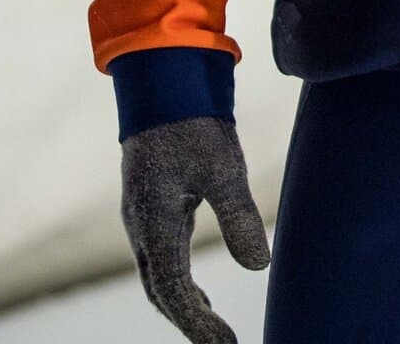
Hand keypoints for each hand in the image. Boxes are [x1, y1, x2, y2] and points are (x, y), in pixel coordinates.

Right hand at [120, 116, 269, 343]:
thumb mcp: (221, 166)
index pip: (172, 289)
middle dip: (187, 322)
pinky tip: (197, 292)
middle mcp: (141, 225)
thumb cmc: (192, 120)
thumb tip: (259, 266)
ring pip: (155, 275)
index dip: (197, 324)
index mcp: (154, 221)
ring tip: (211, 330)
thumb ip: (238, 215)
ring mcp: (141, 215)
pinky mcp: (149, 204)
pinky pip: (158, 258)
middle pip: (158, 290)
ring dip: (180, 304)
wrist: (163, 81)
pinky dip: (176, 282)